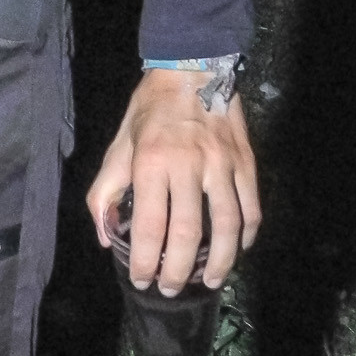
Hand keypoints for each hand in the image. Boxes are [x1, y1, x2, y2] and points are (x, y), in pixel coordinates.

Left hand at [85, 66, 260, 293]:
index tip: (141, 280)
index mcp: (152, 162)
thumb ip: (105, 190)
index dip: (144, 260)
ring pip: (227, 226)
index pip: (148, 225)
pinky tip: (239, 250)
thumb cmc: (151, 109)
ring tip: (210, 282)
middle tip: (171, 289)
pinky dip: (247, 234)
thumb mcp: (119, 143)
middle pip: (188, 234)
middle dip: (178, 270)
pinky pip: (251, 207)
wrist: (193, 67)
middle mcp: (188, 166)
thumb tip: (104, 236)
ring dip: (221, 262)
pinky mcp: (246, 162)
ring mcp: (222, 165)